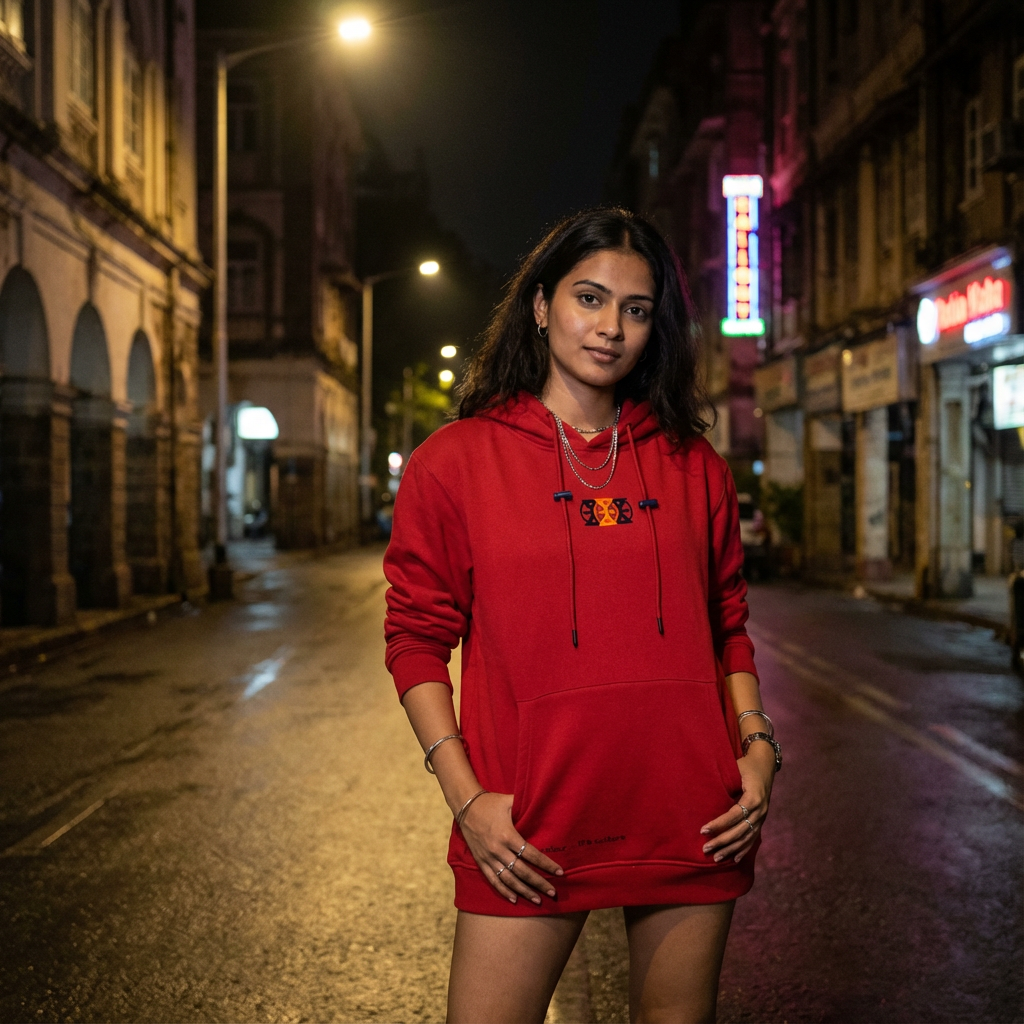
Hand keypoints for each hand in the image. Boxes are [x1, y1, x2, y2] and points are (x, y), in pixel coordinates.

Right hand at [458, 792, 563, 904]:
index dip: (546, 864)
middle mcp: (498, 850)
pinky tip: (515, 899)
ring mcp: (488, 858)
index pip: (531, 854)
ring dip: (524, 891)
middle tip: (553, 892)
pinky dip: (504, 891)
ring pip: (509, 879)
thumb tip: (544, 802)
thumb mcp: (509, 801)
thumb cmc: (491, 802)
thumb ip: (526, 805)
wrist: (465, 806)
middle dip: (539, 883)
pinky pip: (493, 880)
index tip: (560, 872)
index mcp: (508, 835)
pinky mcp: (481, 862)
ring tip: (537, 900)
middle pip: (522, 871)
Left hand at [699, 743, 775, 864]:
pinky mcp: (761, 820)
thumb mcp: (735, 768)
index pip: (734, 815)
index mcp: (754, 796)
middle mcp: (760, 810)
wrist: (765, 764)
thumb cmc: (745, 765)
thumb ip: (724, 780)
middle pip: (740, 830)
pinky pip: (753, 838)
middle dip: (722, 841)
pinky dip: (744, 849)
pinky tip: (735, 859)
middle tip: (705, 849)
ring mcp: (762, 817)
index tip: (703, 830)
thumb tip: (701, 788)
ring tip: (716, 858)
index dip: (719, 824)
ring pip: (746, 837)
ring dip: (731, 849)